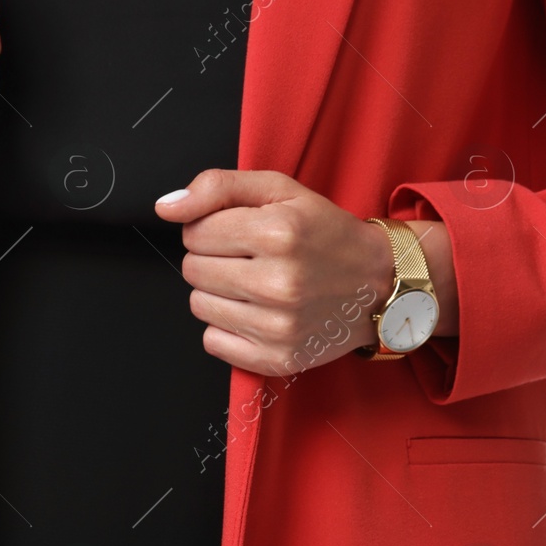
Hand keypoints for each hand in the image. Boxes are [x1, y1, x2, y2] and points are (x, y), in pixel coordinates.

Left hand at [154, 169, 455, 375]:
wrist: (380, 284)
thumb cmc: (327, 234)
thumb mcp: (281, 190)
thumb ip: (218, 187)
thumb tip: (166, 206)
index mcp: (278, 233)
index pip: (194, 232)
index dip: (211, 228)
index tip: (242, 232)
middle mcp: (278, 282)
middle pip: (192, 269)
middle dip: (214, 259)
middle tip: (252, 258)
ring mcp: (278, 326)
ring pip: (198, 306)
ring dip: (218, 293)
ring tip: (255, 285)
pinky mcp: (277, 359)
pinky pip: (213, 342)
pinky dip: (227, 328)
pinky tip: (257, 313)